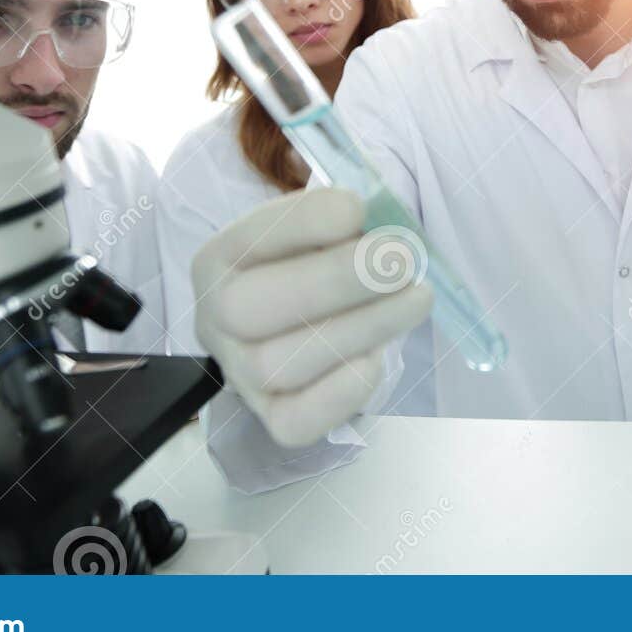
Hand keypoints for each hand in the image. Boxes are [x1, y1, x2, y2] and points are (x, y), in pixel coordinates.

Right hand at [191, 187, 430, 446]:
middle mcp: (215, 318)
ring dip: (359, 330)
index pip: (249, 238)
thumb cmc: (316, 261)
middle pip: (250, 307)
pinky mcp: (271, 416)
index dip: (304, 223)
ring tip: (416, 298)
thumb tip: (375, 221)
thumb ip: (337, 222)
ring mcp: (239, 373)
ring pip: (278, 365)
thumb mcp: (318, 229)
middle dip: (334, 280)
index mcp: (220, 258)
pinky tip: (379, 359)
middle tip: (401, 259)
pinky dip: (339, 395)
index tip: (359, 209)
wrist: (308, 314)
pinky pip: (294, 422)